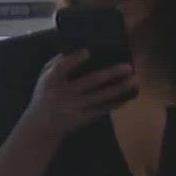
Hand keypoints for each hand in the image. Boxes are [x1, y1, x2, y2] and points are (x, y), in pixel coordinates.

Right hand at [17, 52, 136, 141]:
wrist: (41, 127)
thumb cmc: (44, 96)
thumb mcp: (44, 78)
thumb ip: (57, 63)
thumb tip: (76, 48)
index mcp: (51, 81)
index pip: (61, 68)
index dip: (73, 60)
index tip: (88, 51)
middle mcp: (64, 94)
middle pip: (89, 82)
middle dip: (110, 74)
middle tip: (128, 66)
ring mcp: (75, 107)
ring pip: (100, 96)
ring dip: (119, 88)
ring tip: (135, 80)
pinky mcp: (83, 118)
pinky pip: (102, 109)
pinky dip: (116, 103)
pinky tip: (129, 96)